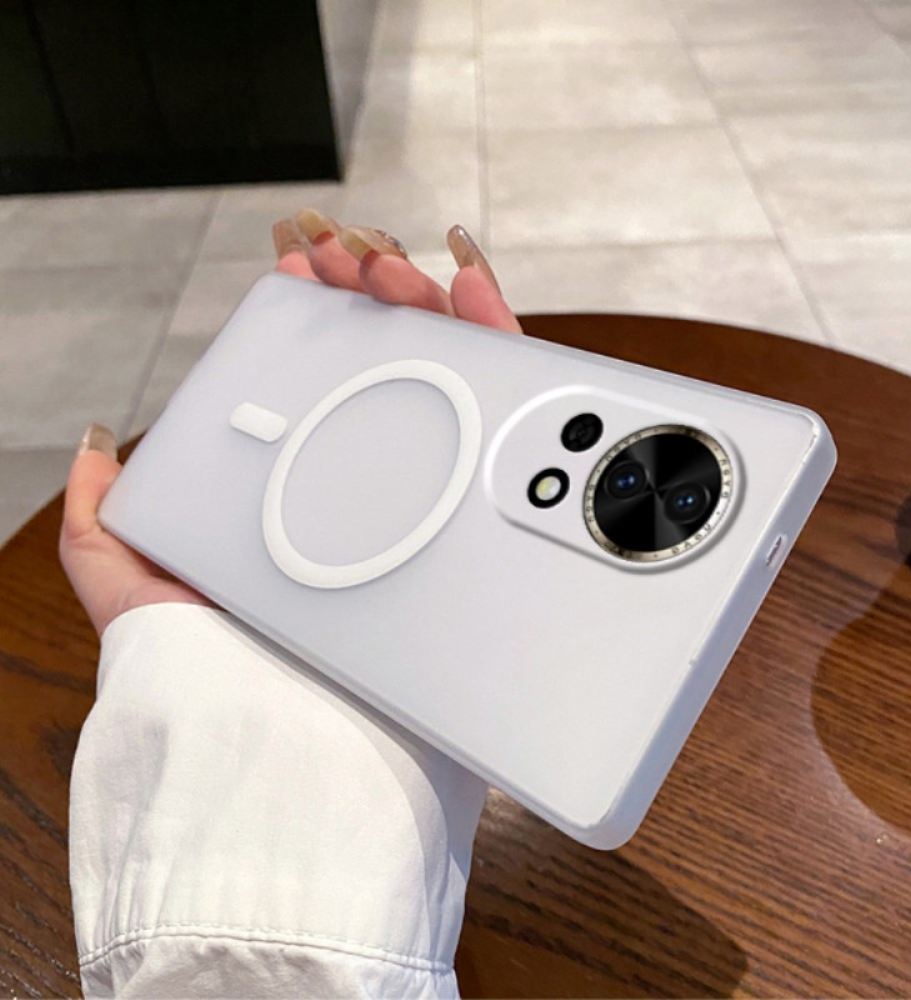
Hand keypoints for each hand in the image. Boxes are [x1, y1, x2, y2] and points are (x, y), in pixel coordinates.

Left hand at [61, 216, 520, 635]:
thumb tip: (99, 446)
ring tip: (395, 266)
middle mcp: (373, 497)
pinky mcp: (481, 519)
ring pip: (445, 377)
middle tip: (352, 258)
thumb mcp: (133, 586)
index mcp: (306, 499)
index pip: (321, 385)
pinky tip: (467, 288)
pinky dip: (494, 337)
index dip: (316, 316)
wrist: (290, 741)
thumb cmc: (213, 670)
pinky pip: (505, 412)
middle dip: (371, 295)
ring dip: (422, 301)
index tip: (305, 266)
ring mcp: (430, 504)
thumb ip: (105, 522)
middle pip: (388, 369)